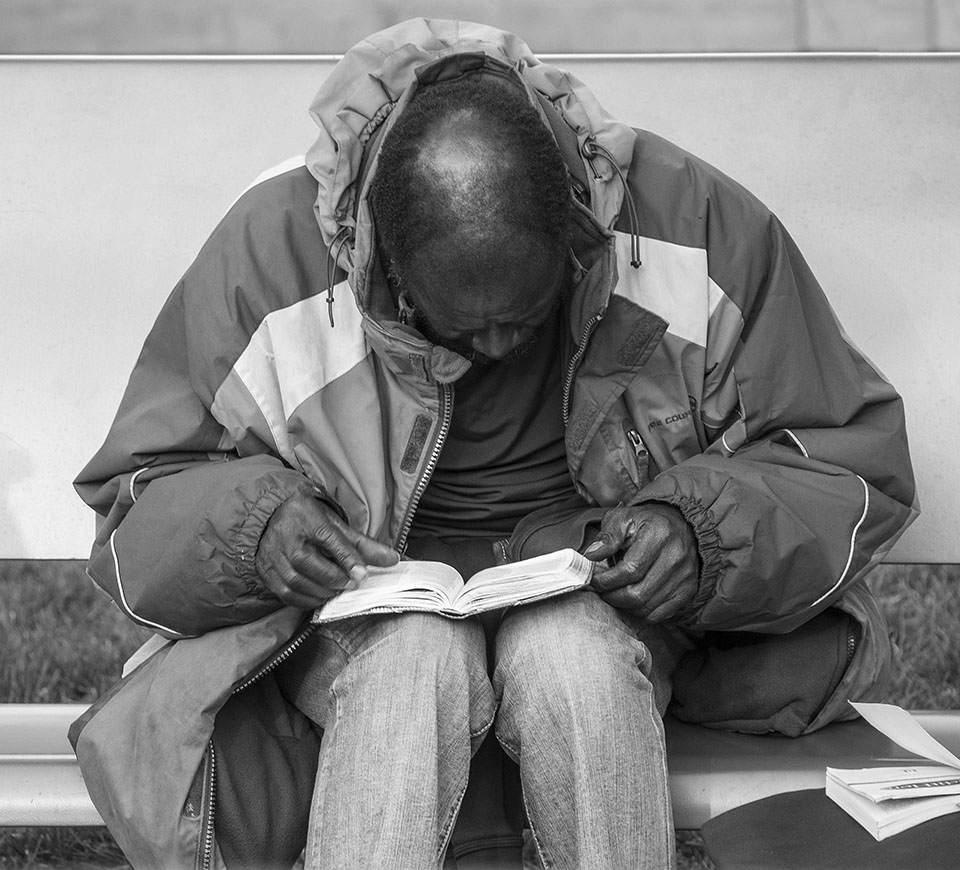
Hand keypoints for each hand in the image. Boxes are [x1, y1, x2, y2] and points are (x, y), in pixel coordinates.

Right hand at [256, 491, 398, 607]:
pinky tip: (319, 596)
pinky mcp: (266, 570)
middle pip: (307, 562)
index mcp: (307, 517)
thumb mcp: (337, 526)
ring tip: (336, 590)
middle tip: (351, 584)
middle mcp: (286, 535)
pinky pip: (285, 592)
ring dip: (321, 591)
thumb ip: (365, 545)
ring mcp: (272, 553)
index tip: (362, 574)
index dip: (347, 558)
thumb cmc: (310, 522)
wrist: (274, 516)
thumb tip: (393, 560)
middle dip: (333, 578)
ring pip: (295, 580)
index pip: (328, 538)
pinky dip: (305, 599)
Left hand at [586, 503, 698, 621]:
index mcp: (659, 534)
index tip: (593, 578)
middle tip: (600, 589)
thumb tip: (590, 556)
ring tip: (612, 592)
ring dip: (622, 605)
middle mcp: (677, 556)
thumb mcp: (622, 519)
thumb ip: (606, 537)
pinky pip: (657, 615)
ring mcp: (685, 576)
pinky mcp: (687, 591)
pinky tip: (629, 599)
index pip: (630, 570)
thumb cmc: (645, 523)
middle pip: (638, 593)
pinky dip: (638, 612)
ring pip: (646, 608)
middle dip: (611, 596)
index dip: (606, 580)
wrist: (678, 525)